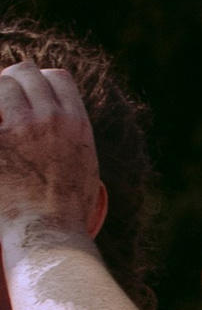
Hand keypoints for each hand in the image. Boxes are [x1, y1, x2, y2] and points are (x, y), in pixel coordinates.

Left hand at [0, 66, 104, 250]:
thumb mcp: (85, 169)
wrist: (48, 235)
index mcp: (77, 125)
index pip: (58, 79)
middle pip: (27, 74)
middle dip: (12, 82)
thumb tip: (61, 122)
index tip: (29, 96)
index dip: (41, 83)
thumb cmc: (67, 211)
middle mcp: (52, 119)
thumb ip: (72, 139)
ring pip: (3, 84)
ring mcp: (22, 127)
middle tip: (3, 103)